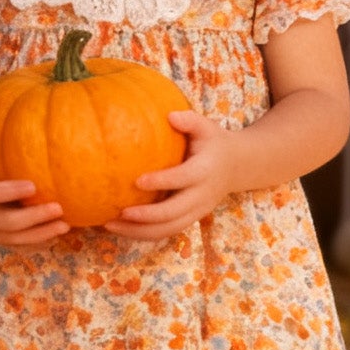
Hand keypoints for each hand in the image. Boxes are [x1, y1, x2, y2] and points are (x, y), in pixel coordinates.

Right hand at [0, 109, 69, 245]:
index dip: (10, 192)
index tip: (34, 185)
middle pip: (3, 223)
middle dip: (32, 219)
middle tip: (59, 208)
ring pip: (9, 238)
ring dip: (38, 235)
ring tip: (64, 226)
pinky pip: (10, 243)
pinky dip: (32, 243)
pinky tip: (54, 237)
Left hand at [105, 109, 238, 240]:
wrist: (238, 166)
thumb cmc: (214, 142)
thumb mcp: (207, 127)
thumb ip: (190, 120)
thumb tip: (170, 116)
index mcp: (205, 171)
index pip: (182, 179)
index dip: (161, 182)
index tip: (137, 181)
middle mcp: (202, 196)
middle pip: (174, 214)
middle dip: (147, 217)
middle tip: (120, 213)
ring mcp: (197, 211)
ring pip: (168, 229)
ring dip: (139, 232)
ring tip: (111, 226)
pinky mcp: (191, 219)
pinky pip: (167, 232)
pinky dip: (143, 234)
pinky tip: (121, 228)